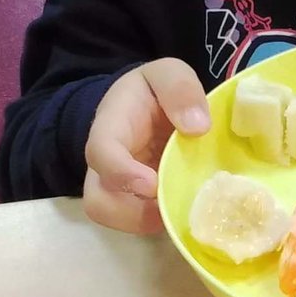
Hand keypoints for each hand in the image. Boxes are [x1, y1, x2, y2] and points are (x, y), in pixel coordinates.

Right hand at [83, 57, 210, 233]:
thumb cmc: (154, 90)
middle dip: (130, 213)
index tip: (151, 185)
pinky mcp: (136, 200)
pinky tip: (186, 213)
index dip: (121, 173)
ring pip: (115, 218)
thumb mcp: (168, 73)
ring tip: (181, 213)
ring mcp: (118, 186)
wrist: (148, 103)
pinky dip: (160, 223)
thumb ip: (180, 89)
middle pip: (98, 200)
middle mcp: (106, 162)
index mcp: (111, 125)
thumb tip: (197, 127)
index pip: (101, 152)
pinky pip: (138, 221)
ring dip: (146, 222)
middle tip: (168, 209)